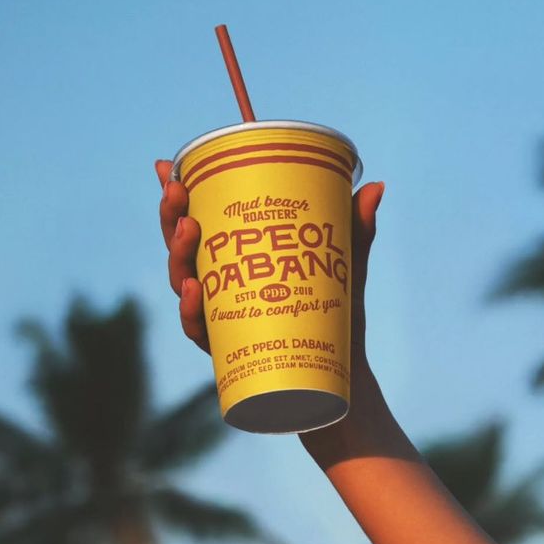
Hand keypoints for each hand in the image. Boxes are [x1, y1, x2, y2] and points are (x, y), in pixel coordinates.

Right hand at [154, 160, 384, 370]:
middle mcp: (222, 289)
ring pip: (182, 284)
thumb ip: (356, 229)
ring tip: (190, 228)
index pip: (200, 223)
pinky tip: (193, 289)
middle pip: (182, 250)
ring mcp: (223, 320)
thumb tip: (376, 185)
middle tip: (178, 190)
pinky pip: (201, 330)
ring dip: (178, 254)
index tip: (168, 164)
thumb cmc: (339, 319)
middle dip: (172, 217)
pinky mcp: (229, 351)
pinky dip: (192, 310)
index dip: (178, 198)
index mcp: (238, 262)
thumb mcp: (346, 269)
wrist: (345, 379)